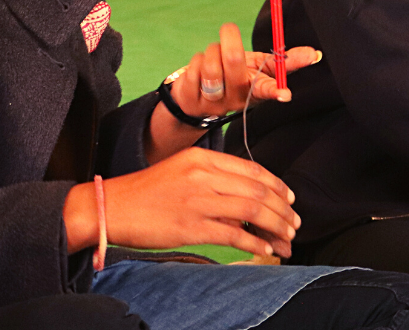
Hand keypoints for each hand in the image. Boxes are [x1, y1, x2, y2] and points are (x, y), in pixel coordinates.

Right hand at [63, 148, 299, 257]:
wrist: (114, 206)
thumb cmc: (147, 191)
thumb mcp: (181, 170)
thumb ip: (213, 177)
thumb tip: (249, 196)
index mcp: (200, 158)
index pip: (252, 170)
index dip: (278, 186)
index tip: (290, 200)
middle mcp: (202, 175)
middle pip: (258, 191)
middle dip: (283, 210)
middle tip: (294, 224)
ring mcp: (198, 201)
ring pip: (253, 212)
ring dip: (276, 227)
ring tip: (286, 238)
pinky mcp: (192, 227)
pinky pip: (235, 235)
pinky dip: (256, 243)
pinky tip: (266, 249)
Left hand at [169, 22, 320, 118]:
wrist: (197, 101)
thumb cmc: (234, 78)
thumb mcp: (259, 70)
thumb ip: (285, 62)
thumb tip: (315, 53)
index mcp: (255, 90)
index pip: (268, 90)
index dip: (276, 91)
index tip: (285, 95)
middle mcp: (236, 98)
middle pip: (233, 61)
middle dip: (229, 38)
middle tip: (229, 29)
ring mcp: (213, 101)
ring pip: (211, 61)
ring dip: (211, 51)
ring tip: (214, 56)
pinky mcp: (191, 99)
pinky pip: (194, 67)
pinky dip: (196, 62)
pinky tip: (199, 72)